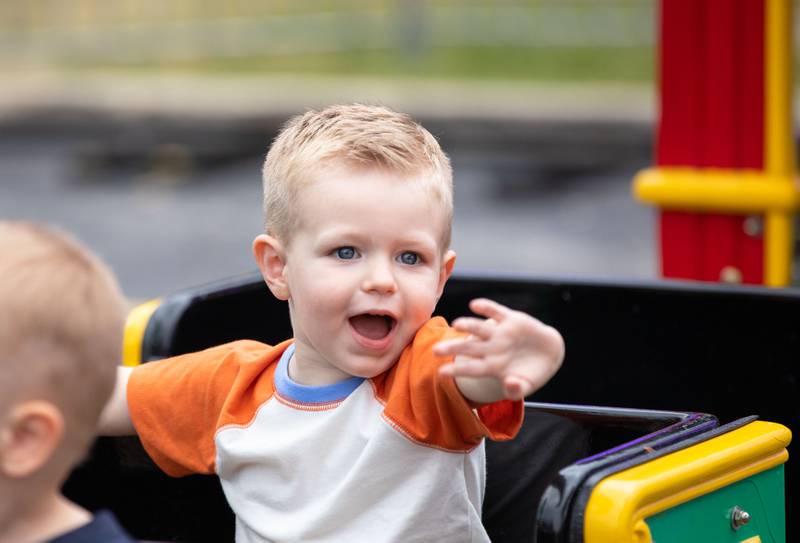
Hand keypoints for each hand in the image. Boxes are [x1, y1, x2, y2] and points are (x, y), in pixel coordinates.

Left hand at [434, 298, 564, 400]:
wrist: (549, 352)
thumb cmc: (531, 373)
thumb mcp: (526, 386)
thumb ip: (517, 389)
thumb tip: (510, 385)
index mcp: (492, 366)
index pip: (471, 369)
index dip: (456, 371)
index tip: (440, 373)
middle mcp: (492, 348)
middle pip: (469, 348)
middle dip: (452, 348)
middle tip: (435, 350)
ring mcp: (500, 333)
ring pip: (479, 328)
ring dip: (468, 325)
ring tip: (456, 324)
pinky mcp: (511, 320)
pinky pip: (496, 312)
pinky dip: (486, 307)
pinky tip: (474, 305)